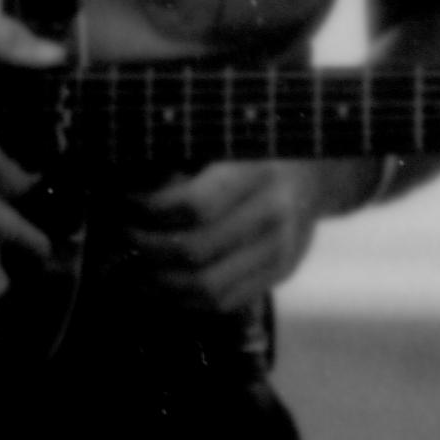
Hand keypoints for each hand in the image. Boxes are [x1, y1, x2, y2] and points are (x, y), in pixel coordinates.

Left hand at [112, 159, 370, 314]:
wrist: (318, 172)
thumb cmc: (256, 147)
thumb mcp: (229, 138)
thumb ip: (186, 157)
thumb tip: (126, 180)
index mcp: (257, 171)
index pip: (194, 206)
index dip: (149, 211)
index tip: (124, 204)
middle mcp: (272, 213)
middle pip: (194, 251)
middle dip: (146, 249)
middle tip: (121, 239)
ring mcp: (279, 249)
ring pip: (207, 287)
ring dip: (159, 284)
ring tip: (132, 270)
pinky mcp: (279, 273)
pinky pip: (225, 301)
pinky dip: (184, 300)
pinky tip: (161, 285)